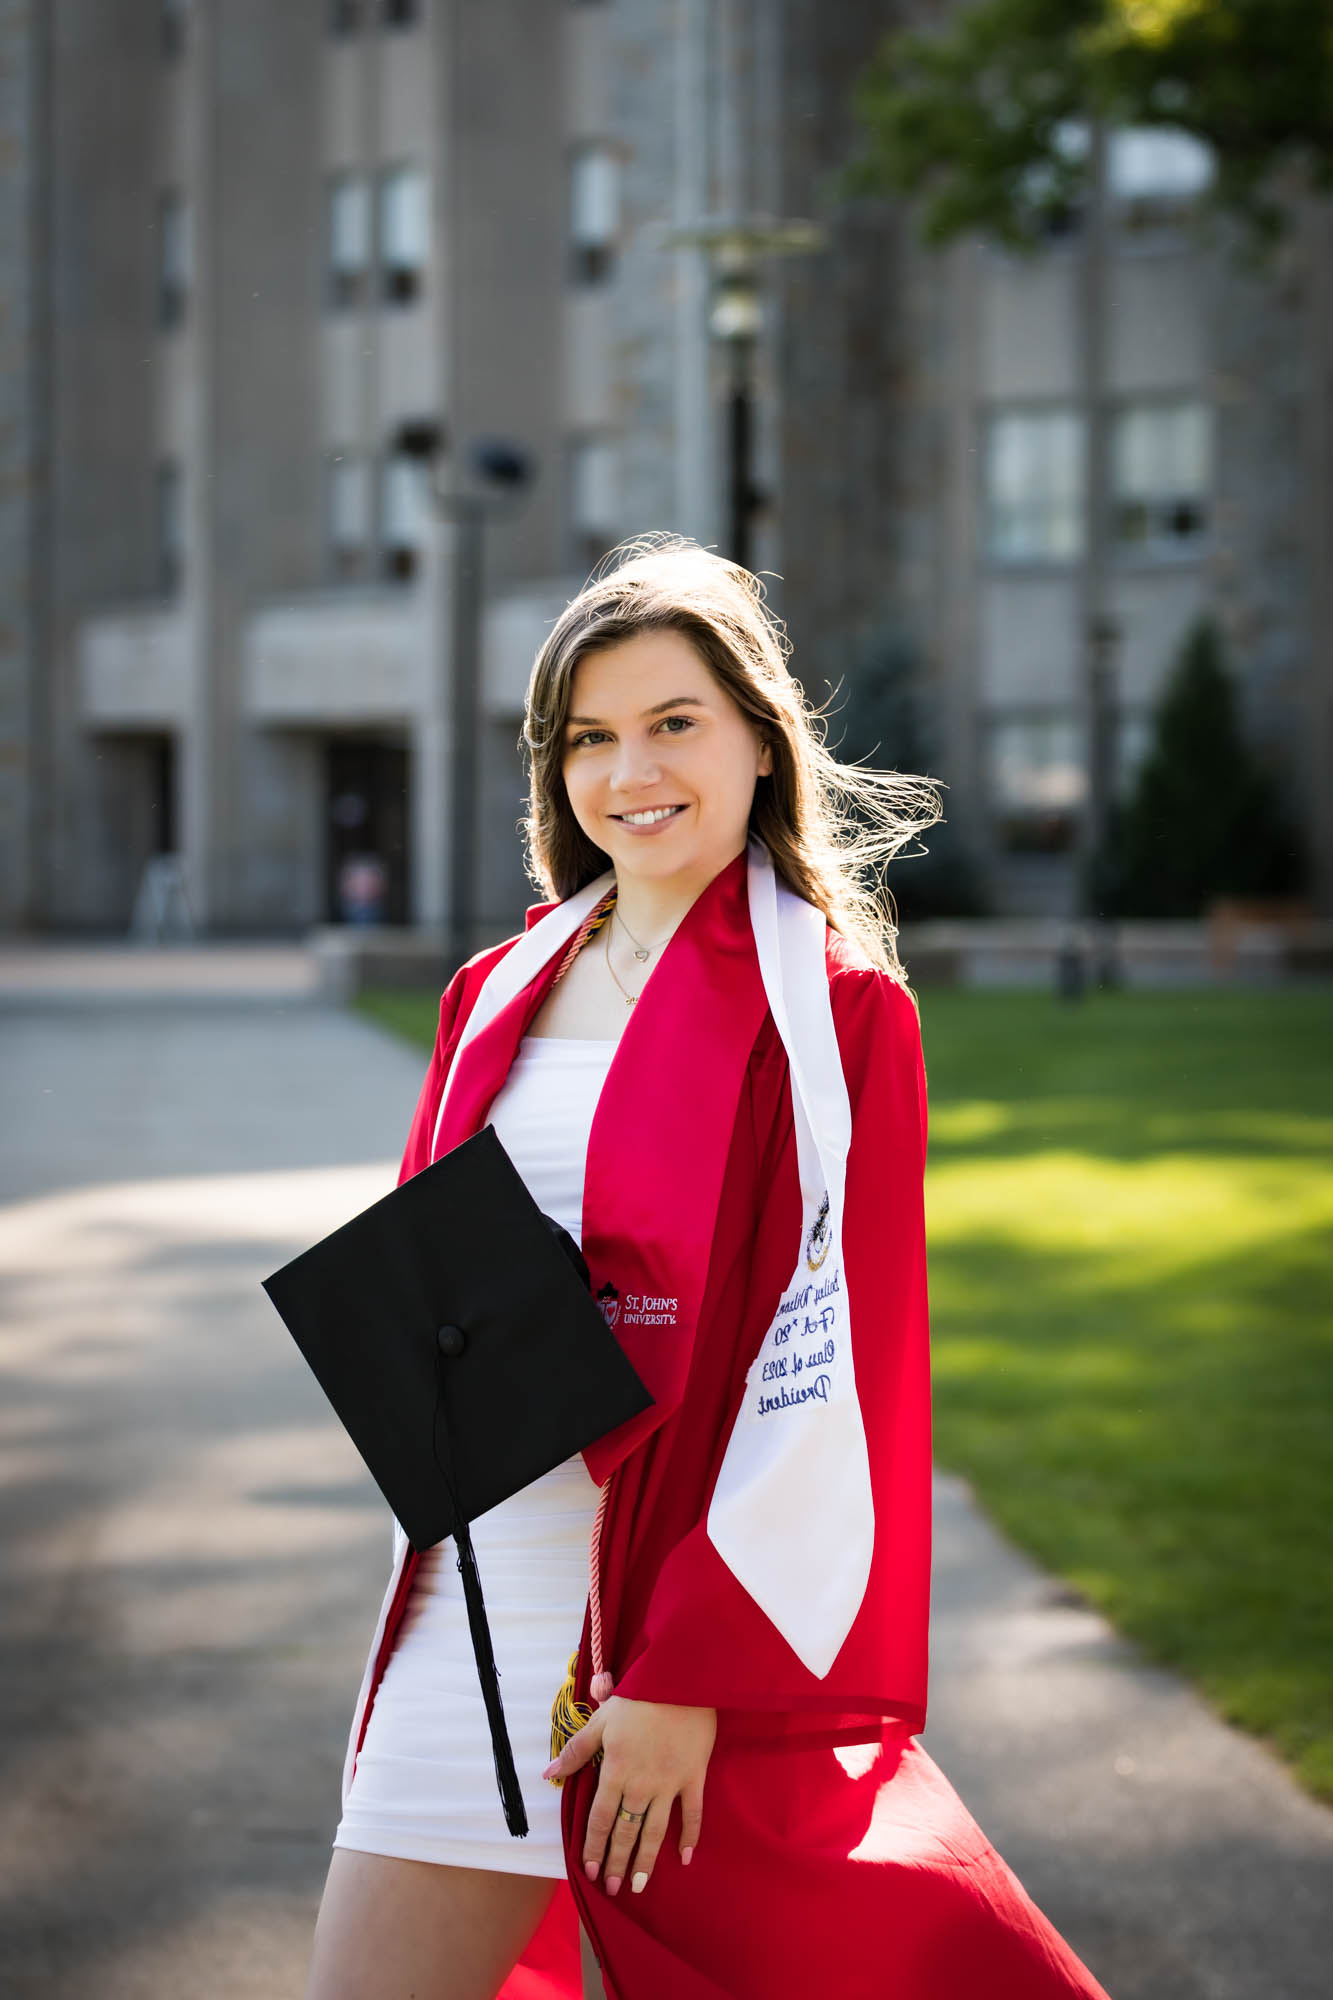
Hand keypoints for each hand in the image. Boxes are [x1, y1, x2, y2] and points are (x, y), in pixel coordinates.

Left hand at [542, 1694, 715, 1896]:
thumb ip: (576, 1751)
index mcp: (616, 1772)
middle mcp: (641, 1786)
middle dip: (616, 1862)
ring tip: (640, 1885)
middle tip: (611, 1888)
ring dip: (646, 1860)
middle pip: (626, 1831)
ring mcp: (670, 1785)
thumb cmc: (638, 1698)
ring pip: (655, 1831)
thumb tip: (548, 1774)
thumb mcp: (601, 1720)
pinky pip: (692, 1814)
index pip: (600, 1819)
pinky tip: (685, 1858)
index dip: (593, 1846)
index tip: (588, 1871)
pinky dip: (689, 1836)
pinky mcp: (694, 1779)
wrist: (681, 1682)